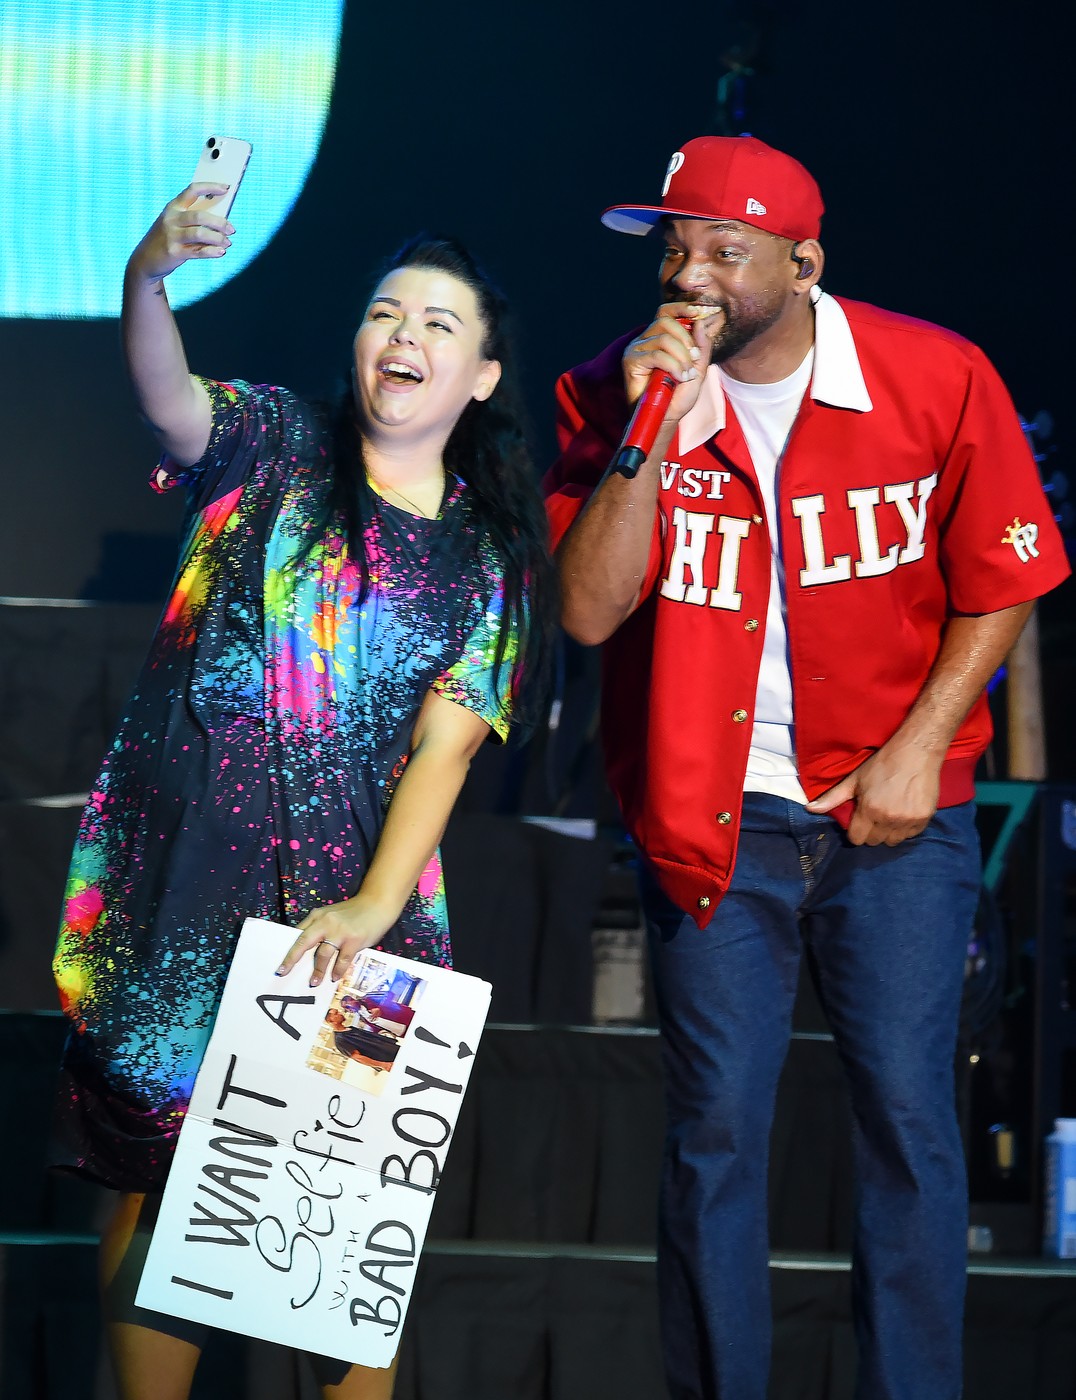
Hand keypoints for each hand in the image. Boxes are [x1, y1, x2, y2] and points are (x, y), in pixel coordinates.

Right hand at [127, 184, 235, 284]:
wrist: (145, 259)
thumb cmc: (167, 239)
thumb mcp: (175, 224)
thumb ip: (194, 220)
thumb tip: (222, 220)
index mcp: (173, 207)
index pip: (192, 190)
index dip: (210, 187)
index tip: (225, 188)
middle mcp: (171, 219)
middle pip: (200, 216)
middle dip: (220, 222)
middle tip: (231, 229)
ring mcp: (172, 236)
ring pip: (200, 233)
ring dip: (218, 238)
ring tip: (227, 243)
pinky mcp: (174, 253)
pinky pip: (198, 251)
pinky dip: (212, 252)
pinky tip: (221, 252)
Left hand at [276, 894, 398, 987]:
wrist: (378, 903)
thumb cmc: (354, 912)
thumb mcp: (332, 915)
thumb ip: (320, 928)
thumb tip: (308, 950)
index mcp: (318, 916)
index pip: (299, 934)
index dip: (290, 951)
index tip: (281, 965)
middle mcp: (327, 922)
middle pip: (305, 942)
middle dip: (293, 959)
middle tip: (284, 972)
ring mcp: (341, 931)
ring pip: (323, 954)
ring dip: (318, 971)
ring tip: (314, 982)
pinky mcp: (354, 940)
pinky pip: (342, 960)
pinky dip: (337, 970)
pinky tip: (334, 977)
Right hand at [622, 302, 725, 422]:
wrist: (664, 419)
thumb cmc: (677, 397)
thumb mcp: (697, 369)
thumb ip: (702, 347)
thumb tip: (700, 322)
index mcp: (659, 338)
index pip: (667, 312)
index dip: (682, 308)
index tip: (700, 311)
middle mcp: (645, 340)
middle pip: (666, 321)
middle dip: (686, 339)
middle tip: (693, 359)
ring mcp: (636, 349)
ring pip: (663, 338)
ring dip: (681, 356)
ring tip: (686, 374)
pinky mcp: (631, 361)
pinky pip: (657, 354)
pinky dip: (672, 365)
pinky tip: (678, 377)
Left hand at [804, 739, 942, 846]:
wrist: (916, 752)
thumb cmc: (882, 763)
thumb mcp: (855, 779)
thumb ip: (833, 797)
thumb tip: (810, 809)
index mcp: (869, 810)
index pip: (857, 839)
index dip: (855, 831)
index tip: (859, 820)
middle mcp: (888, 819)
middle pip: (874, 841)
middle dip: (871, 831)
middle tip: (874, 815)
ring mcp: (908, 821)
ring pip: (893, 841)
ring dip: (888, 832)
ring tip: (889, 815)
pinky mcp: (924, 819)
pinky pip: (911, 835)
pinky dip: (905, 829)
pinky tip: (903, 813)